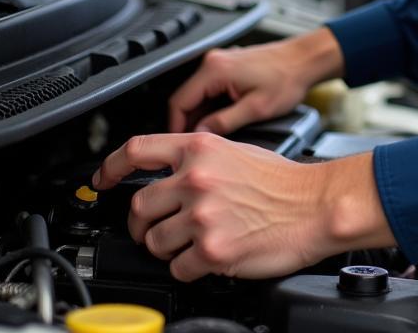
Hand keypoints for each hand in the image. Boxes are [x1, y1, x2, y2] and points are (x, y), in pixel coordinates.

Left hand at [92, 133, 392, 280]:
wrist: (315, 205)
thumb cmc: (284, 182)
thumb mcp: (237, 151)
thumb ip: (200, 158)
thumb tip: (168, 174)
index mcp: (201, 149)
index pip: (137, 150)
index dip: (110, 167)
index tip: (102, 180)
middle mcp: (196, 178)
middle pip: (139, 206)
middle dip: (143, 224)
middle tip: (155, 228)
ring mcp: (201, 215)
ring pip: (154, 242)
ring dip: (167, 248)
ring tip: (192, 242)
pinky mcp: (211, 249)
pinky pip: (177, 268)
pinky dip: (188, 268)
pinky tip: (209, 257)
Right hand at [169, 27, 344, 134]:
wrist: (305, 60)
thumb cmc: (288, 78)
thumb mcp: (256, 108)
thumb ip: (224, 122)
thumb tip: (201, 134)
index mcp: (215, 69)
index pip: (178, 102)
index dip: (176, 127)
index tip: (178, 145)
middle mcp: (213, 62)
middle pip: (186, 99)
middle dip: (188, 124)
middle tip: (197, 146)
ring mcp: (220, 63)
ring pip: (198, 96)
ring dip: (201, 116)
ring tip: (213, 136)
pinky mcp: (228, 67)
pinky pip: (209, 90)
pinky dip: (211, 107)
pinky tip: (223, 121)